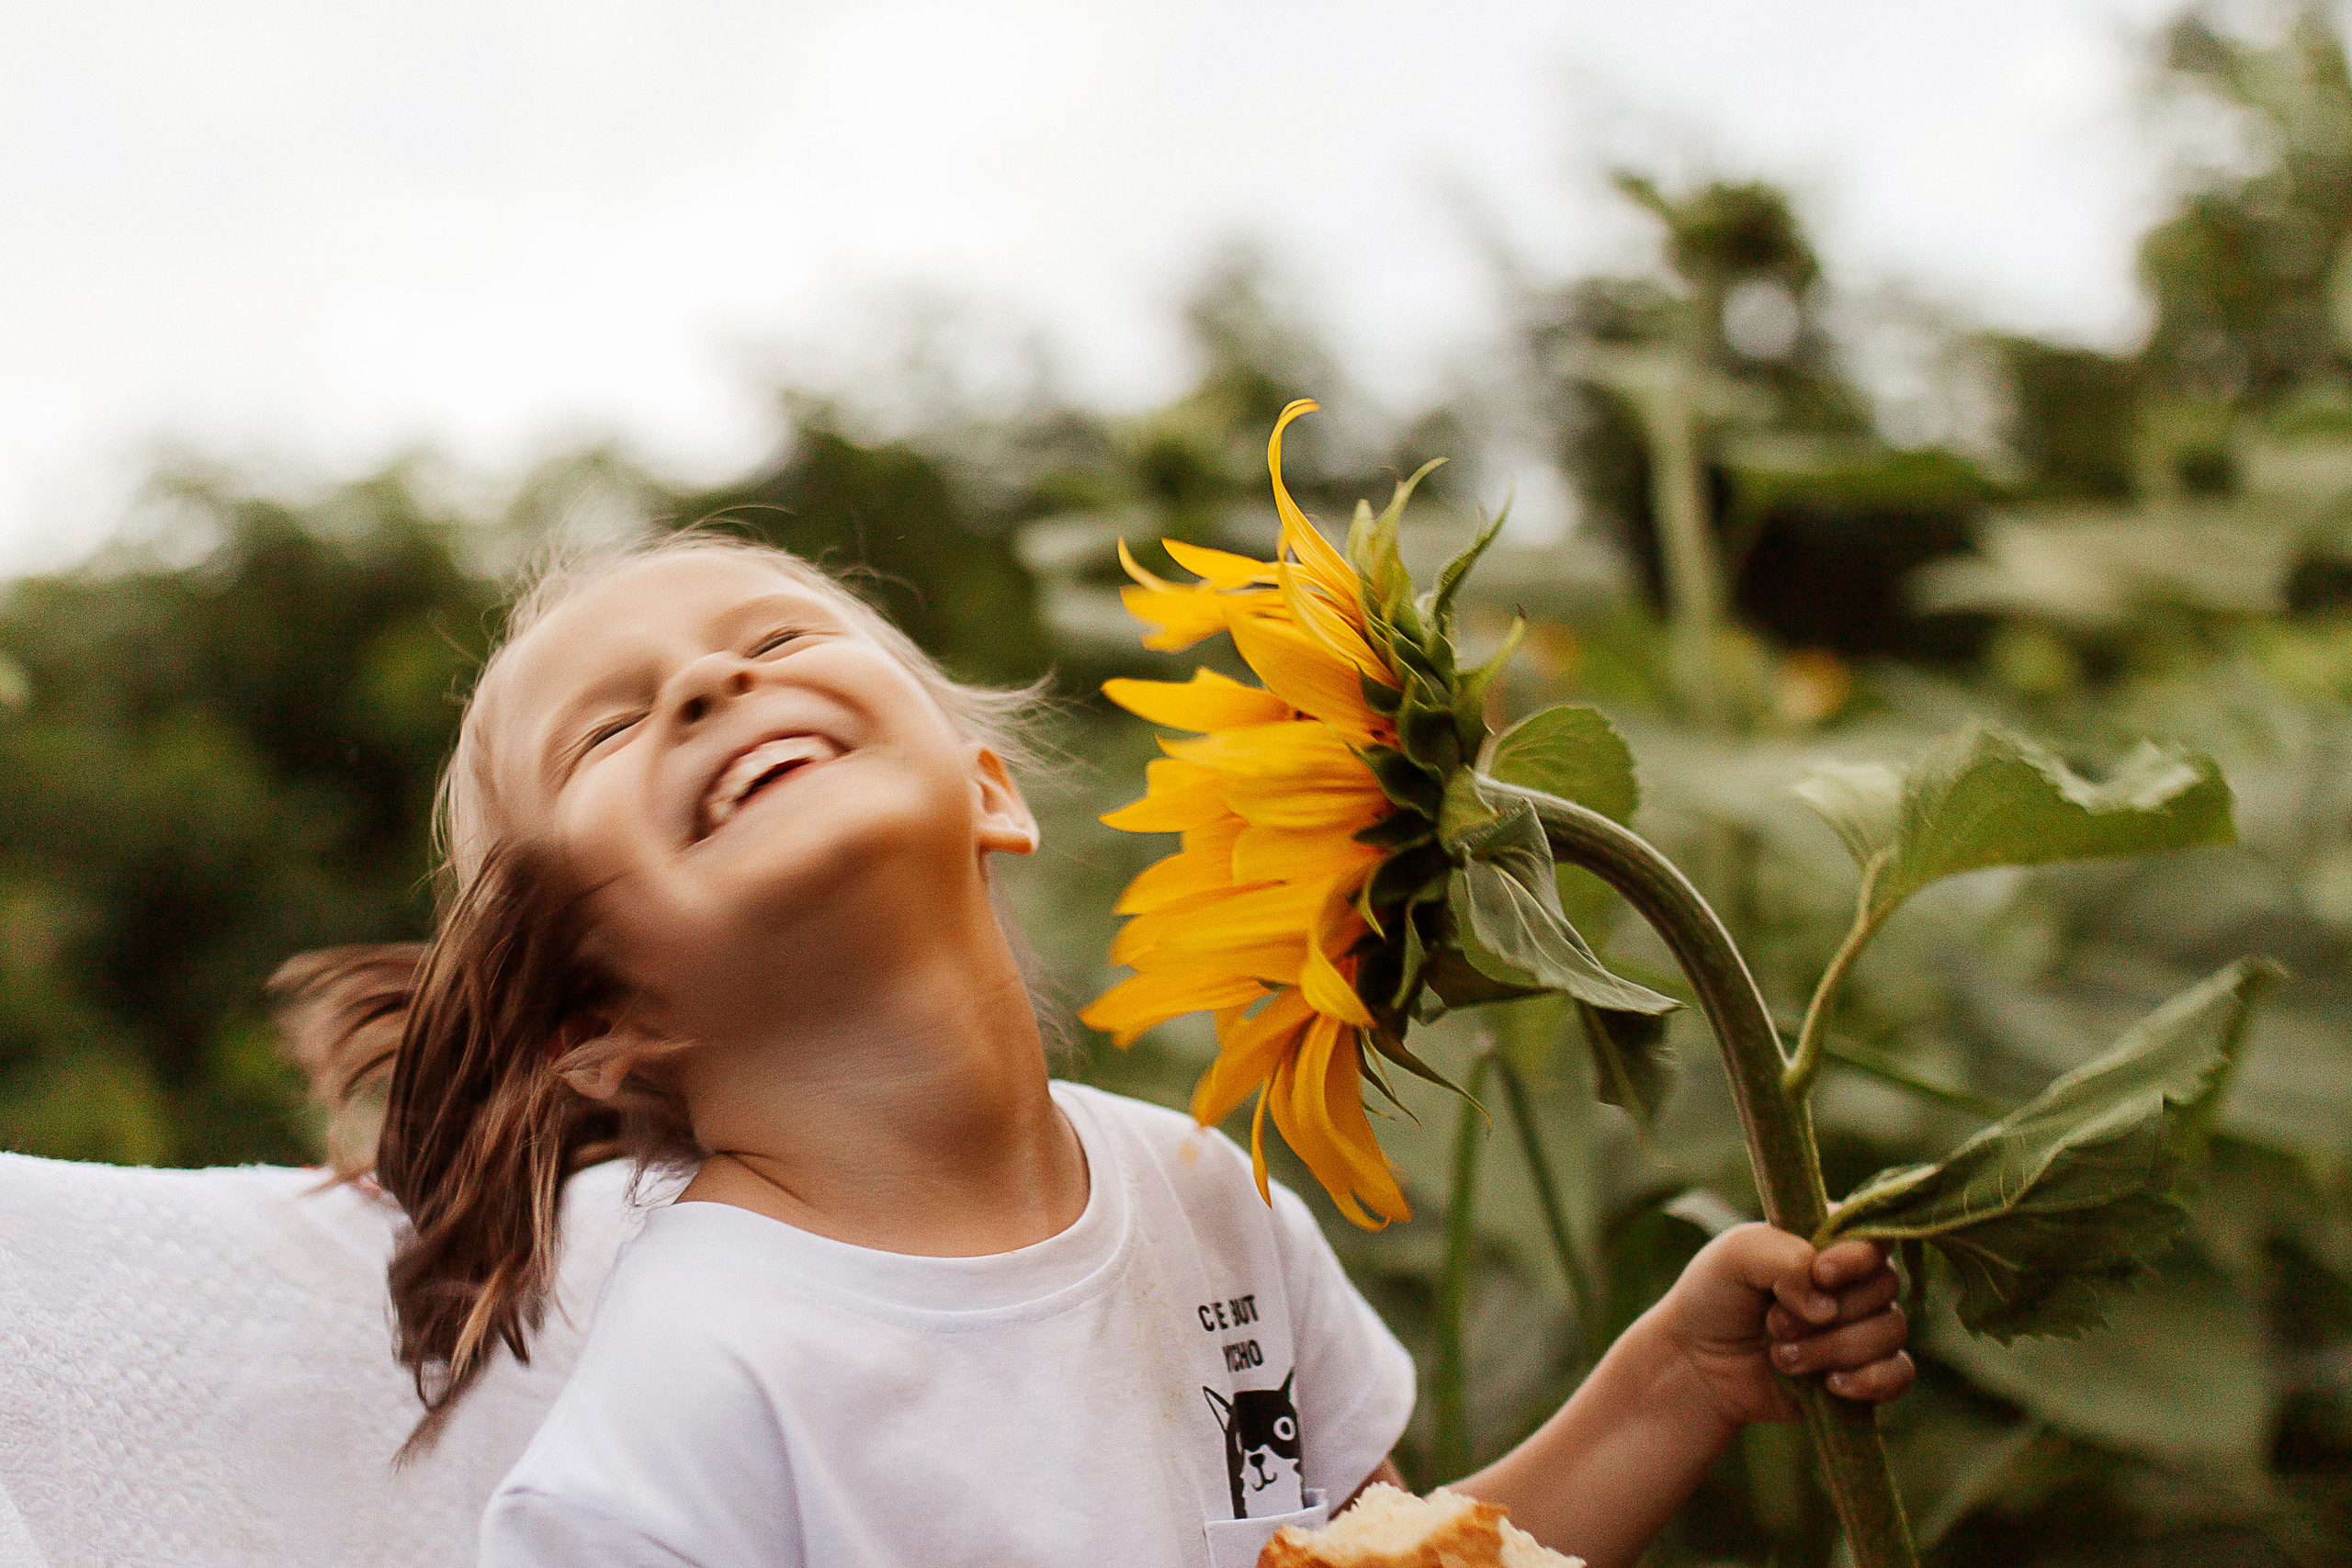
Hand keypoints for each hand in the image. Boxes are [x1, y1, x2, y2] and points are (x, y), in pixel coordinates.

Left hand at [1653, 1223, 1913, 1430]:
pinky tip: (1830, 1385)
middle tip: (1774, 1322)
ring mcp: (1862, 1328)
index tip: (1820, 1274)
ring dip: (1832, 1348)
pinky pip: (1900, 1375)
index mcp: (1828, 1240)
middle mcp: (1853, 1281)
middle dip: (1828, 1311)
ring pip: (1889, 1332)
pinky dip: (1870, 1381)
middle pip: (1884, 1287)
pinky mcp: (1865, 1374)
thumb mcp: (1736, 1255)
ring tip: (1781, 1356)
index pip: (1874, 1237)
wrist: (1698, 1364)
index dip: (1854, 1258)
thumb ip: (1784, 1259)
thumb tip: (1825, 1304)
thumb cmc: (1716, 1295)